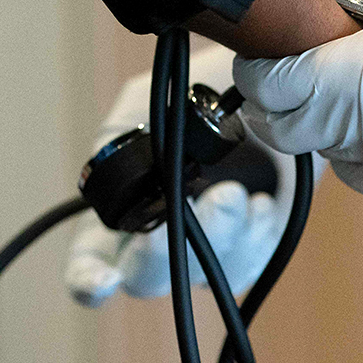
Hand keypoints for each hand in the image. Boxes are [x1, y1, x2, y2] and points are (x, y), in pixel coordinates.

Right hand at [64, 44, 308, 305]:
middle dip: (160, 255)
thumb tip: (128, 176)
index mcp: (123, 202)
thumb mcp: (149, 102)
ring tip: (234, 193)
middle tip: (184, 212)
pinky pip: (247, 264)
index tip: (104, 282)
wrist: (274, 80)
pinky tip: (259, 204)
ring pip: (200, 274)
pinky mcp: (253, 242)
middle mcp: (160, 230)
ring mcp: (208, 243)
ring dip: (217, 233)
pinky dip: (251, 236)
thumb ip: (122, 139)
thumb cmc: (203, 90)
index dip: (88, 280)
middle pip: (144, 277)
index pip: (92, 259)